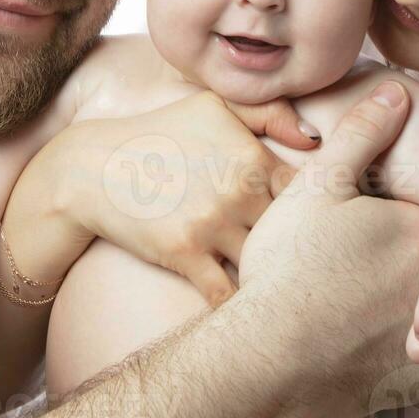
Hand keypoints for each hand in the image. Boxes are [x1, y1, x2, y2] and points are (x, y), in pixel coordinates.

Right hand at [52, 89, 318, 304]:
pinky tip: (252, 310)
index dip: (324, 213)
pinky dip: (243, 306)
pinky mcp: (185, 255)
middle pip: (296, 234)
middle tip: (321, 269)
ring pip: (267, 265)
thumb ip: (268, 114)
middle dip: (307, 251)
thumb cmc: (159, 134)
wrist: (93, 168)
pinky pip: (228, 294)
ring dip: (278, 279)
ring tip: (292, 294)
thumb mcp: (212, 107)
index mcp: (253, 157)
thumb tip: (315, 140)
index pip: (314, 193)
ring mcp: (212, 225)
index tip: (325, 228)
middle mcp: (239, 190)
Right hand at [237, 81, 418, 417]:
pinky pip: (403, 351)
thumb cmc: (289, 265)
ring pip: (409, 305)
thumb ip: (361, 133)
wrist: (268, 355)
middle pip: (414, 260)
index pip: (410, 214)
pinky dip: (378, 346)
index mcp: (418, 228)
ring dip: (380, 305)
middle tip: (332, 271)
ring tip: (333, 306)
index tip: (339, 236)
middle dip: (379, 263)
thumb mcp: (319, 185)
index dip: (370, 221)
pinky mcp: (409, 374)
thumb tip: (396, 91)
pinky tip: (340, 341)